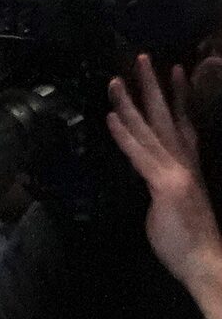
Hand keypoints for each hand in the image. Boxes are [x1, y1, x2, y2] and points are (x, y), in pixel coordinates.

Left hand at [107, 56, 221, 304]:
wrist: (206, 261)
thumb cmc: (189, 241)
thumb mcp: (172, 208)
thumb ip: (163, 188)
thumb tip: (153, 182)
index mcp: (189, 166)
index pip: (182, 124)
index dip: (178, 98)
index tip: (175, 72)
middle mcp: (184, 161)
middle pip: (166, 115)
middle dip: (153, 85)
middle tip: (142, 57)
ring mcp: (175, 170)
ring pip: (149, 128)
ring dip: (131, 101)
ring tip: (116, 79)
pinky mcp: (165, 184)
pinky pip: (140, 154)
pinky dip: (124, 134)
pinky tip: (111, 116)